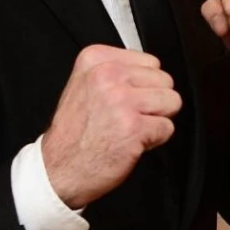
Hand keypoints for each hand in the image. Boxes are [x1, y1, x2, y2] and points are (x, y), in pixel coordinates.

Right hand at [42, 45, 181, 209]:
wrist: (58, 170)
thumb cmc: (74, 133)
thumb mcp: (84, 85)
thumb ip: (117, 72)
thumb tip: (153, 73)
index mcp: (95, 60)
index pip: (150, 62)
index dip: (143, 85)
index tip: (123, 99)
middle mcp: (107, 75)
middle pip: (164, 80)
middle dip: (154, 101)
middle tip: (128, 116)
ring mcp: (121, 100)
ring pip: (171, 101)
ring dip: (157, 119)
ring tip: (131, 128)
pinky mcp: (134, 127)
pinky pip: (167, 127)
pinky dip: (155, 139)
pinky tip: (131, 142)